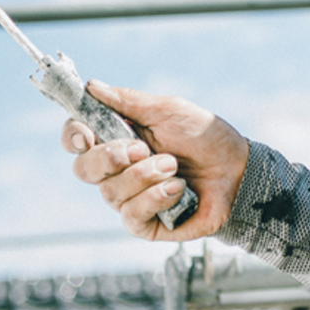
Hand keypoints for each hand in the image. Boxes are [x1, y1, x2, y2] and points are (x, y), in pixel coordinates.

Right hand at [62, 81, 249, 240]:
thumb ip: (128, 101)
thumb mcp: (168, 110)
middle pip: (83, 169)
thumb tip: (91, 86)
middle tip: (141, 148)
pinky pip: (132, 216)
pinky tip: (178, 189)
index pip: (76, 139)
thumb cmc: (203, 137)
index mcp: (117, 138)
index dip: (72, 136)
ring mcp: (129, 198)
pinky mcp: (145, 223)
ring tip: (175, 166)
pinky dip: (154, 198)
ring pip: (111, 193)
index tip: (86, 134)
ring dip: (145, 176)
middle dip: (109, 158)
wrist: (237, 169)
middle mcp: (116, 170)